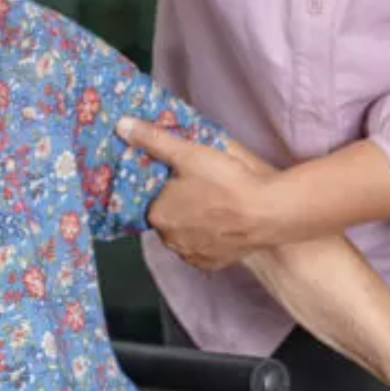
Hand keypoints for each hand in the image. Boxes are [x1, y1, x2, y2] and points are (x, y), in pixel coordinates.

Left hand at [114, 118, 281, 269]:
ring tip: (215, 203)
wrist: (267, 213)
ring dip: (194, 222)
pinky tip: (223, 222)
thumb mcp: (187, 153)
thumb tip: (122, 126)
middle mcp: (170, 240)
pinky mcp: (214, 264)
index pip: (151, 200)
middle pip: (168, 218)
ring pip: (186, 234)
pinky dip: (210, 237)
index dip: (166, 187)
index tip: (181, 177)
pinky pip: (204, 249)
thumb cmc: (225, 182)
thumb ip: (153, 140)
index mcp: (158, 215)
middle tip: (201, 187)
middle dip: (179, 205)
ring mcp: (192, 254)